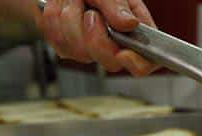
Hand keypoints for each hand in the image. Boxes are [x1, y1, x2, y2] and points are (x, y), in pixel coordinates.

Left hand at [38, 0, 155, 76]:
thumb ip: (118, 5)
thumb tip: (129, 24)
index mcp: (135, 32)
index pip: (145, 62)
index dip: (137, 63)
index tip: (123, 54)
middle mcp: (114, 46)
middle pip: (110, 62)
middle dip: (94, 33)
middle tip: (91, 11)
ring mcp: (90, 50)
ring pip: (79, 51)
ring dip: (71, 17)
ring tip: (75, 0)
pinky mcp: (67, 48)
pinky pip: (58, 41)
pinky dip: (56, 18)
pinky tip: (63, 6)